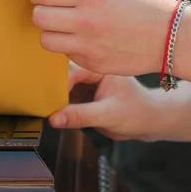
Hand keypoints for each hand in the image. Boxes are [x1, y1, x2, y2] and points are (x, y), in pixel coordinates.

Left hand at [30, 0, 176, 75]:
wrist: (172, 38)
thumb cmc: (140, 2)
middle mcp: (87, 21)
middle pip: (38, 17)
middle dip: (41, 11)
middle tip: (54, 10)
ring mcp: (89, 46)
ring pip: (45, 40)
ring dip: (51, 32)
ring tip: (66, 26)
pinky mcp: (91, 63)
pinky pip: (64, 54)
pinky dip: (69, 46)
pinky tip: (86, 39)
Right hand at [49, 64, 165, 140]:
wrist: (148, 122)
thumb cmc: (137, 113)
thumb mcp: (108, 115)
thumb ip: (80, 116)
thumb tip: (53, 118)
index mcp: (99, 69)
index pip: (72, 71)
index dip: (59, 85)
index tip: (50, 100)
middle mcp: (89, 73)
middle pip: (62, 75)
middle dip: (52, 88)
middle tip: (42, 102)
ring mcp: (84, 85)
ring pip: (60, 87)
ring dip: (53, 98)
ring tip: (45, 108)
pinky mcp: (80, 97)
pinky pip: (63, 99)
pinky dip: (57, 106)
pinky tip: (51, 112)